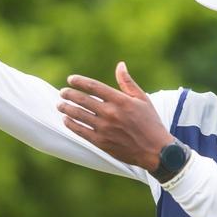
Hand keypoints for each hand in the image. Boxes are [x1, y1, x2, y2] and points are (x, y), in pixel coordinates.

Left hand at [58, 62, 173, 171]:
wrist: (155, 151)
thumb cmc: (151, 123)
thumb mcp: (142, 99)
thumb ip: (128, 82)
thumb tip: (120, 65)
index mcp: (120, 100)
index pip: (94, 87)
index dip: (80, 81)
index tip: (71, 79)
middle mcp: (110, 113)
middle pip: (82, 100)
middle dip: (69, 94)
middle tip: (62, 92)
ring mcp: (104, 128)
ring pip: (79, 115)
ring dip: (66, 109)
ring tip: (60, 105)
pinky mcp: (101, 142)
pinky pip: (81, 131)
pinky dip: (71, 124)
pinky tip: (66, 120)